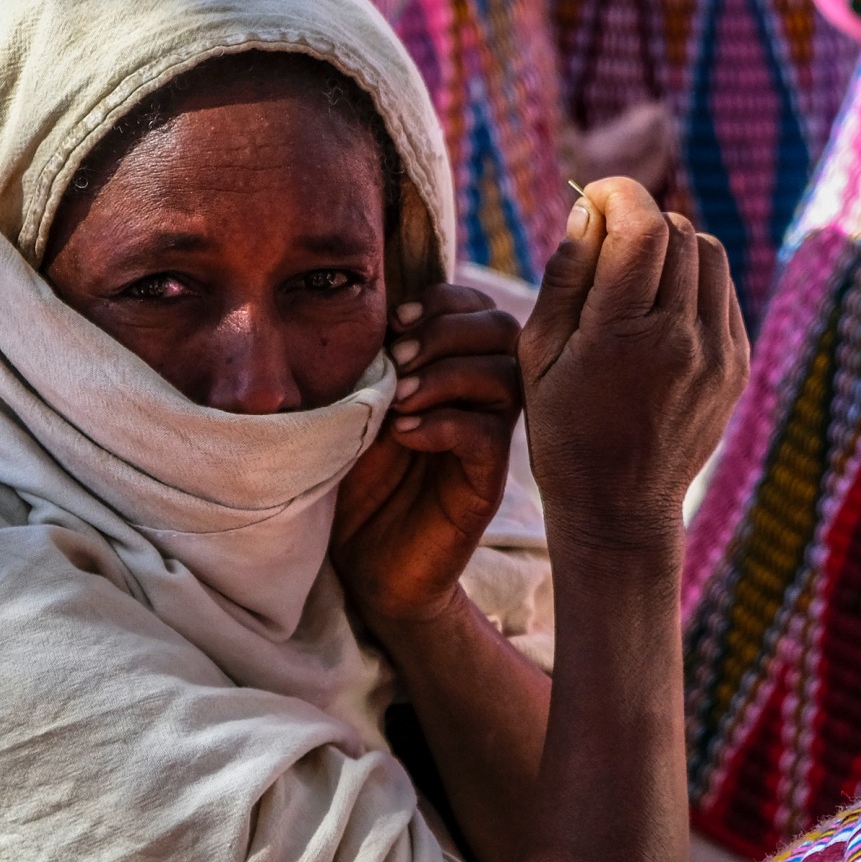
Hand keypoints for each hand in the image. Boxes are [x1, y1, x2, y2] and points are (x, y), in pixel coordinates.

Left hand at [332, 283, 521, 627]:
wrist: (362, 562)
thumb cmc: (354, 479)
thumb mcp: (354, 406)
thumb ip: (371, 361)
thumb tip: (368, 308)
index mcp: (452, 370)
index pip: (478, 308)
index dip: (443, 299)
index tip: (395, 321)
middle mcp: (479, 400)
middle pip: (504, 331)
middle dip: (448, 329)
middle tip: (397, 358)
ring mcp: (486, 441)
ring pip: (507, 377)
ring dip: (447, 374)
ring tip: (399, 398)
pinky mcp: (483, 485)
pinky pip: (489, 436)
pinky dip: (445, 423)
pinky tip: (404, 434)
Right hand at [522, 180, 747, 555]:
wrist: (618, 506)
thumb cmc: (562, 429)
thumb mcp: (538, 354)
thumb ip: (564, 276)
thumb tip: (587, 210)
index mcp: (622, 334)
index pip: (642, 226)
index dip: (617, 194)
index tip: (591, 198)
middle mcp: (681, 338)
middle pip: (676, 231)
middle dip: (637, 220)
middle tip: (604, 241)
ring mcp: (718, 353)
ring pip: (707, 253)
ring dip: (670, 246)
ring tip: (633, 275)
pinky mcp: (736, 365)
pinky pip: (722, 292)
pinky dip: (692, 282)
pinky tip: (659, 309)